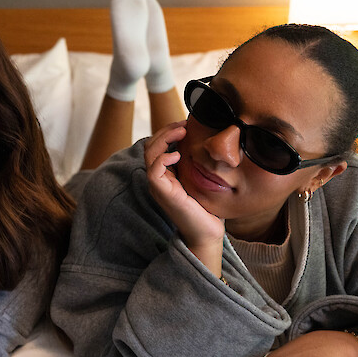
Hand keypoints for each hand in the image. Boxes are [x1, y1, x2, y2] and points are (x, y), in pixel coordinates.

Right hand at [143, 122, 224, 269]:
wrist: (207, 232)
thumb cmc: (207, 208)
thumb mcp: (201, 179)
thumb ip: (197, 163)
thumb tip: (207, 142)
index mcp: (166, 174)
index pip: (156, 146)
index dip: (168, 131)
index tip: (185, 124)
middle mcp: (158, 179)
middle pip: (150, 146)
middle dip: (166, 130)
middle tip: (184, 124)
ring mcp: (159, 186)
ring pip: (149, 154)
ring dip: (164, 138)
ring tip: (182, 132)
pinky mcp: (163, 193)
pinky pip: (153, 170)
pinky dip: (163, 158)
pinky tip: (178, 154)